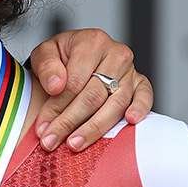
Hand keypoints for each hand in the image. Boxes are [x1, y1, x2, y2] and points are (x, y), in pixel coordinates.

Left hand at [25, 30, 152, 152]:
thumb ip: (46, 65)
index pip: (74, 82)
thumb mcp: (45, 52)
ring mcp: (130, 70)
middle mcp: (116, 54)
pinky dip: (140, 109)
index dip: (56, 107)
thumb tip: (56, 86)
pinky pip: (145, 96)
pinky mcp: (141, 82)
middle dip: (69, 122)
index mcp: (92, 42)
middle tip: (52, 141)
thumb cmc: (62, 56)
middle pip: (93, 96)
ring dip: (94, 127)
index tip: (42, 127)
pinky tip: (129, 121)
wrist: (78, 53)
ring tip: (75, 143)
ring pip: (115, 103)